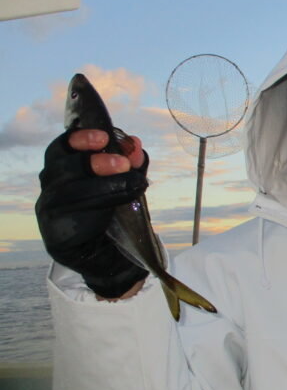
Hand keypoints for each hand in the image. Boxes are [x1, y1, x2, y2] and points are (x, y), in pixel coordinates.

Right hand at [35, 129, 149, 297]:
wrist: (105, 253)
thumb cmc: (110, 211)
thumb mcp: (123, 183)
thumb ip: (128, 164)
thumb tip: (136, 145)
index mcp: (63, 169)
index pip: (62, 147)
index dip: (80, 138)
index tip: (103, 136)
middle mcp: (51, 186)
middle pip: (61, 166)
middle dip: (94, 161)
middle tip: (123, 163)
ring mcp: (49, 210)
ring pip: (67, 191)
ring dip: (104, 185)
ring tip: (134, 183)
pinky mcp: (55, 234)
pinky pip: (73, 217)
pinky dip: (102, 207)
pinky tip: (124, 204)